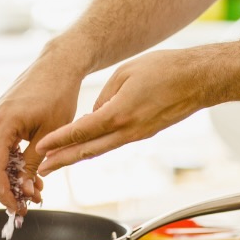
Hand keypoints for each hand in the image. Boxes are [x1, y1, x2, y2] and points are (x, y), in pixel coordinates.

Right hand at [0, 55, 83, 212]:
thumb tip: (25, 191)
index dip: (3, 194)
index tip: (19, 209)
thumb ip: (34, 164)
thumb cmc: (58, 95)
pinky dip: (10, 166)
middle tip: (27, 205)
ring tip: (34, 192)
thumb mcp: (50, 135)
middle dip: (5, 190)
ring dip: (8, 180)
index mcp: (0, 124)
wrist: (57, 66)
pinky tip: (29, 176)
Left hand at [35, 46, 221, 175]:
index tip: (41, 148)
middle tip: (41, 170)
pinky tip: (85, 148)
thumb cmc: (165, 69)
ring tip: (57, 163)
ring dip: (77, 158)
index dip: (59, 141)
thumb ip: (104, 95)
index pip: (82, 131)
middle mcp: (128, 130)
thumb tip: (93, 114)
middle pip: (88, 150)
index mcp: (120, 113)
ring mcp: (138, 135)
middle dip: (62, 161)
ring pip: (101, 150)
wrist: (199, 79)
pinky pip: (115, 143)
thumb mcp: (125, 73)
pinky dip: (96, 147)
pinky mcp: (144, 134)